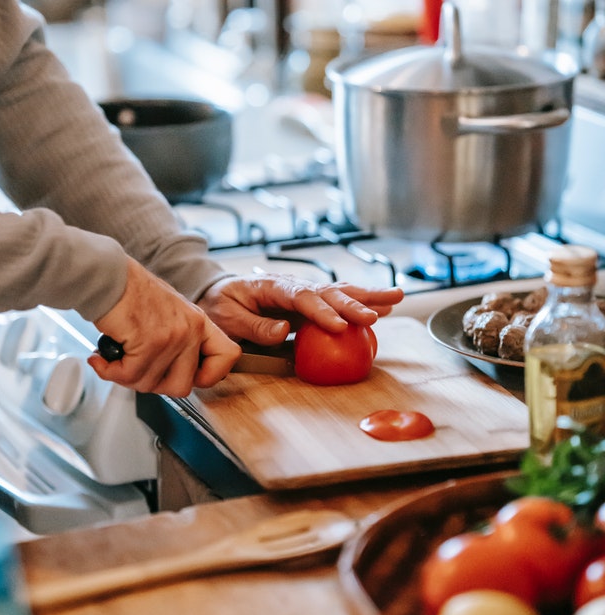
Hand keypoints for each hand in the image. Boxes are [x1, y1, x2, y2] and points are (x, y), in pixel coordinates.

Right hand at [88, 258, 241, 394]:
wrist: (108, 276)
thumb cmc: (130, 293)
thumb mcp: (170, 314)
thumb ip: (179, 342)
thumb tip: (173, 375)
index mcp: (199, 322)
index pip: (228, 357)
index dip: (210, 376)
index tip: (190, 377)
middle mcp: (191, 328)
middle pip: (183, 386)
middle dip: (153, 384)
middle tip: (136, 369)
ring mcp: (173, 336)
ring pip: (151, 384)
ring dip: (125, 376)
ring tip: (115, 358)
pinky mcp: (149, 341)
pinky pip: (130, 375)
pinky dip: (110, 372)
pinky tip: (102, 359)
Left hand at [197, 275, 403, 344]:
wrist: (218, 293)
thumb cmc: (221, 305)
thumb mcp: (228, 317)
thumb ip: (255, 325)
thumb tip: (283, 330)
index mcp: (272, 286)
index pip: (302, 297)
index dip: (321, 311)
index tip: (338, 325)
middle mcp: (294, 284)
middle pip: (329, 291)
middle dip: (354, 302)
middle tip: (375, 315)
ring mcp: (305, 291)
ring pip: (340, 291)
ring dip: (368, 296)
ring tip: (396, 298)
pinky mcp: (311, 302)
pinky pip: (339, 301)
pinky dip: (363, 303)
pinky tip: (383, 310)